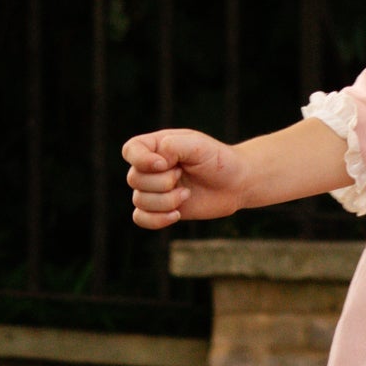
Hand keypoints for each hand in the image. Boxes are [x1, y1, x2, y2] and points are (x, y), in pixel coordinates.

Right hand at [122, 129, 245, 228]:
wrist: (235, 183)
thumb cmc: (217, 160)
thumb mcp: (198, 146)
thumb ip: (173, 146)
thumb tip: (155, 163)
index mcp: (156, 146)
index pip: (130, 151)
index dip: (141, 160)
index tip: (164, 164)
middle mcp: (150, 168)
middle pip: (134, 179)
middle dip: (162, 182)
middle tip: (183, 175)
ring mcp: (154, 189)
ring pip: (139, 201)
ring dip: (166, 201)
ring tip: (187, 194)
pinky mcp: (160, 209)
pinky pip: (140, 218)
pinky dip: (156, 220)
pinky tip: (177, 214)